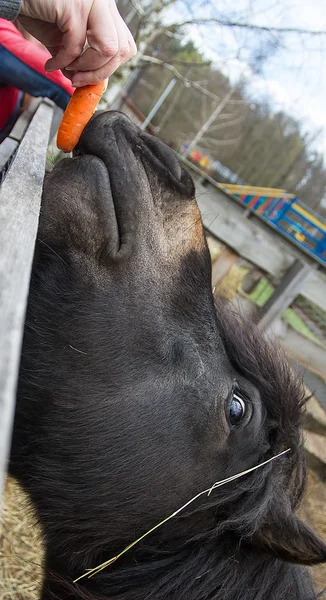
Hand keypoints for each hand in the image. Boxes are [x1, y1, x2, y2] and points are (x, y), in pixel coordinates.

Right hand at [18, 0, 136, 85]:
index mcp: (106, 10)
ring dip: (86, 69)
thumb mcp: (65, 41)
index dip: (111, 68)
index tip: (90, 77)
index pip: (126, 45)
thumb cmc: (37, 11)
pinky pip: (77, 46)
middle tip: (78, 81)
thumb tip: (94, 83)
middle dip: (99, 74)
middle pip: (121, 50)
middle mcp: (103, 3)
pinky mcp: (75, 5)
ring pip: (108, 49)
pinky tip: (51, 64)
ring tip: (67, 70)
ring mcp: (92, 1)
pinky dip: (63, 62)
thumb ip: (82, 59)